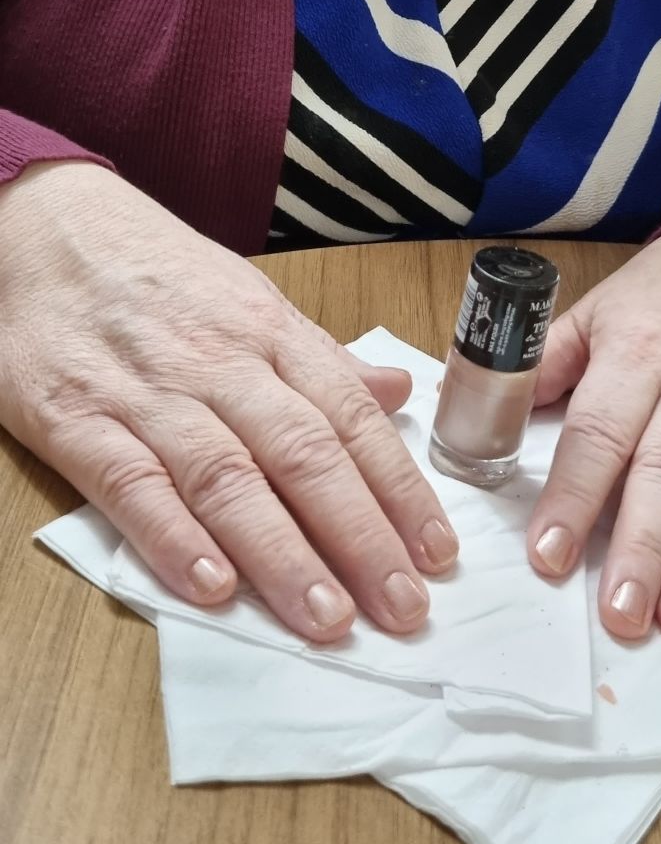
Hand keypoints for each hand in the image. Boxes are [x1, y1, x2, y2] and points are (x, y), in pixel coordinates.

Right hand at [0, 164, 457, 640]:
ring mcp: (147, 394)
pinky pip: (132, 485)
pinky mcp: (76, 420)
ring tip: (328, 619)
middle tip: (403, 608)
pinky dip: (174, 538)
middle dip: (360, 538)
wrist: (40, 225)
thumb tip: (399, 393)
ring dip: (282, 555)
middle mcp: (218, 364)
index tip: (438, 554)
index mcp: (268, 333)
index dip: (398, 490)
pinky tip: (213, 588)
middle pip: (303, 456)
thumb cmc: (152, 270)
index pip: (350, 419)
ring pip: (227, 479)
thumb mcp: (246, 296)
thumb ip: (319, 358)